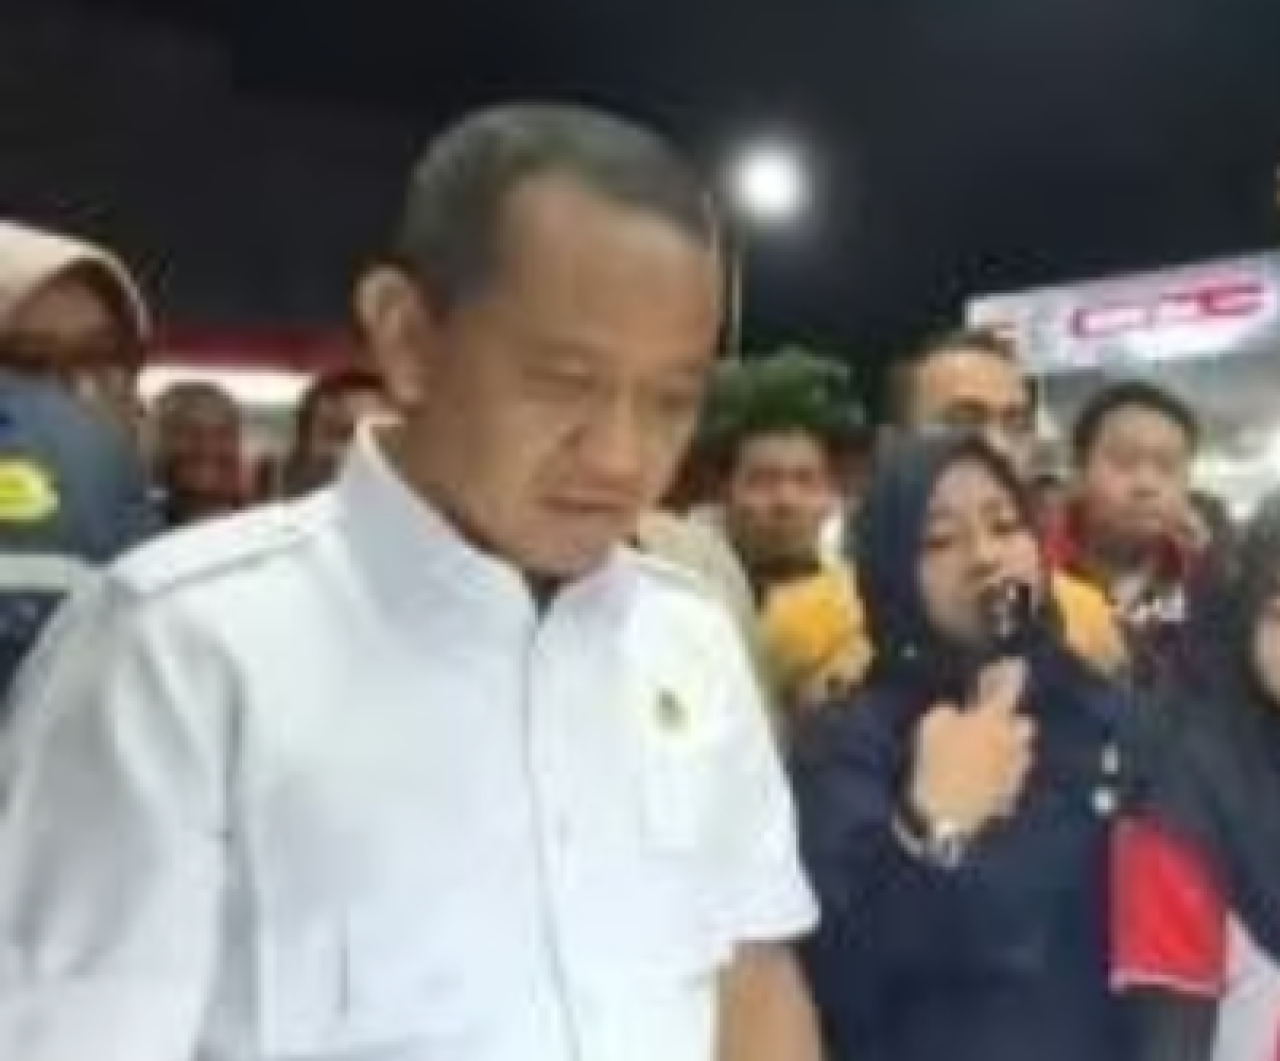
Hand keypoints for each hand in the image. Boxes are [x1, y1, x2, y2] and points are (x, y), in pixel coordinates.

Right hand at [907, 659, 1035, 835]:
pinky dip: (1002, 778)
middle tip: (995, 722)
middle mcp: (1011, 744)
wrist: (943, 813)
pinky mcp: (1009, 796)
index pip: (1008, 689)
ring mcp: (1014, 772)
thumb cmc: (936, 761)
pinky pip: (1010, 781)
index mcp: (994, 720)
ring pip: (1022, 754)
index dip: (1012, 674)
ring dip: (1012, 750)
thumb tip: (957, 712)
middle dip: (1014, 722)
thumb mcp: (930, 724)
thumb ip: (949, 711)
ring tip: (992, 753)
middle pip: (1025, 725)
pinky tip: (985, 781)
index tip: (1018, 662)